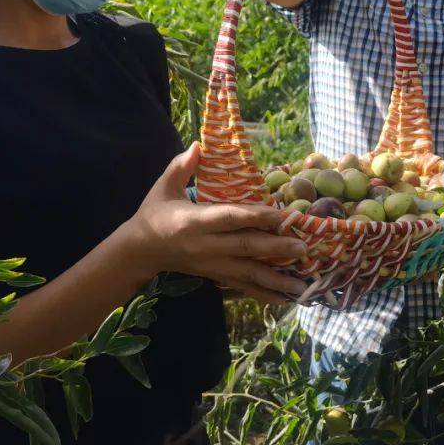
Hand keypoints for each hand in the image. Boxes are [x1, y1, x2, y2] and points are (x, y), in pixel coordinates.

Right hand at [127, 143, 308, 303]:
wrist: (139, 251)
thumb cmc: (154, 213)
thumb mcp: (163, 186)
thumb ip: (181, 166)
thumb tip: (199, 145)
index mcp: (193, 222)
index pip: (229, 218)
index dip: (255, 217)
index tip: (281, 216)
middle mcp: (204, 246)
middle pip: (244, 248)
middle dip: (275, 249)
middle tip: (303, 247)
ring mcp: (210, 264)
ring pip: (247, 273)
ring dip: (276, 279)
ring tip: (302, 286)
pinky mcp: (214, 275)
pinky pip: (242, 286)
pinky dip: (264, 294)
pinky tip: (285, 299)